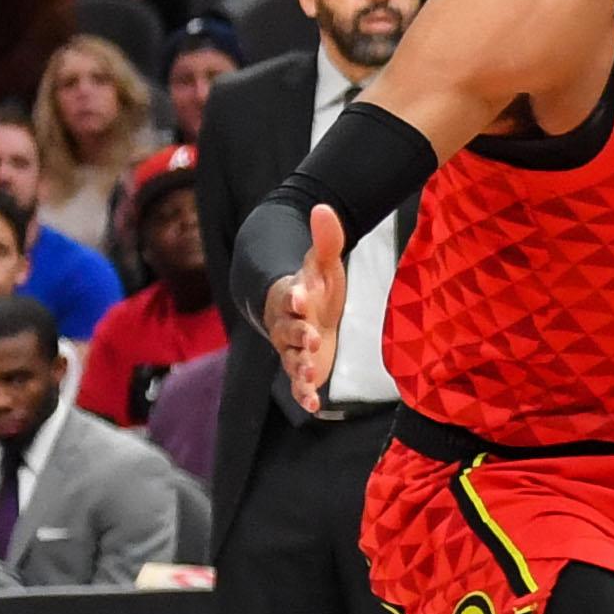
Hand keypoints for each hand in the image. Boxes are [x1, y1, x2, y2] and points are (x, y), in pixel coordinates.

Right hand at [265, 204, 346, 412]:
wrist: (304, 311)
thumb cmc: (315, 285)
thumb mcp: (323, 263)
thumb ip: (325, 239)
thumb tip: (322, 207)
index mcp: (291, 297)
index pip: (288, 294)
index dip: (294, 295)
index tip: (301, 295)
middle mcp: (287, 325)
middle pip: (288, 330)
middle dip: (298, 334)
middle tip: (311, 337)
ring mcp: (294, 349)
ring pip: (292, 359)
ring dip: (300, 367)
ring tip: (309, 374)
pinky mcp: (304, 368)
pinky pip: (299, 384)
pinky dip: (304, 394)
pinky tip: (314, 405)